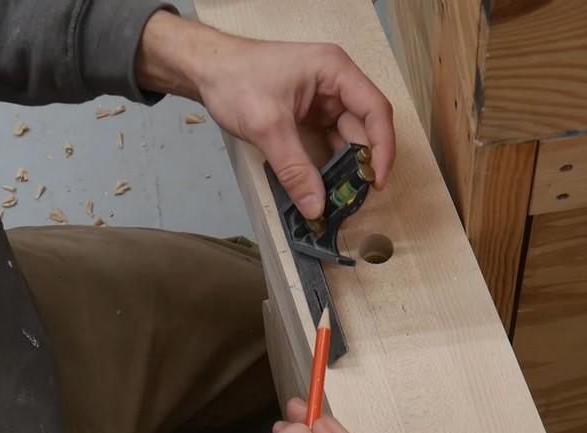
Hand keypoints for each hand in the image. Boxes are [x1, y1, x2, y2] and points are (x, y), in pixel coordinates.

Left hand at [136, 10, 395, 218]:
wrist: (204, 70)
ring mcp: (323, 98)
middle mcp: (335, 82)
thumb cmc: (234, 79)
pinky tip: (325, 186)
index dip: (383, 147)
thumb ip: (294, 168)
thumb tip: (315, 207)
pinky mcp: (310, 113)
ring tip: (342, 199)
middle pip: (364, 127)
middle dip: (361, 163)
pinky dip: (328, 164)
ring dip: (345, 167)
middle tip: (356, 199)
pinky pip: (328, 141)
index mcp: (334, 70)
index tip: (378, 180)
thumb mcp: (267, 126)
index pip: (375, 110)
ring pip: (346, 137)